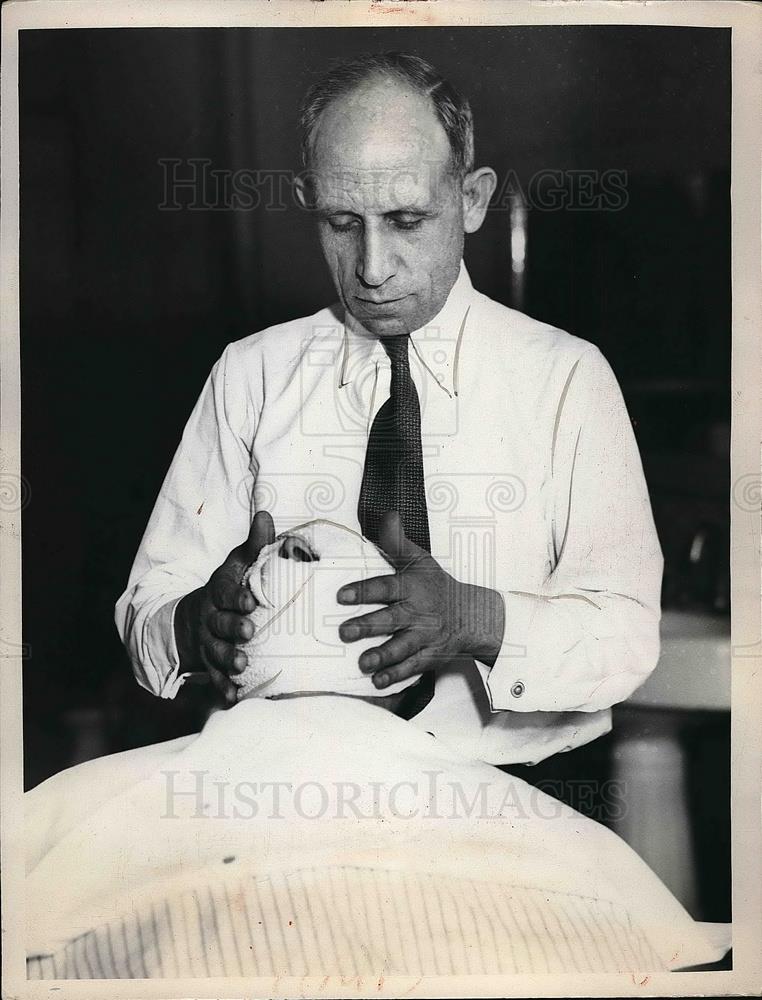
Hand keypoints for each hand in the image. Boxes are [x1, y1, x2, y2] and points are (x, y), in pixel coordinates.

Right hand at [174, 511, 275, 702]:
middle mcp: (210, 619)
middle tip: (249, 633)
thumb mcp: (237, 565)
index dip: (236, 597)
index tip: (251, 602)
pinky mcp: (210, 666)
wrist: (194, 619)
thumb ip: (255, 545)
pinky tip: (234, 697)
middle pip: (219, 624)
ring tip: (243, 667)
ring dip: (228, 661)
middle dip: (232, 629)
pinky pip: (215, 679)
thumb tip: (265, 515)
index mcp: (218, 592)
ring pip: (215, 653)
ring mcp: (208, 644)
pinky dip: (223, 689)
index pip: (225, 593)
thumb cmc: (228, 588)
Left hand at [337, 512, 504, 689]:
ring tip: (364, 662)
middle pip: (390, 620)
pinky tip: (378, 681)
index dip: (364, 591)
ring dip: (382, 656)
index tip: (341, 595)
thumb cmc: (436, 586)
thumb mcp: (420, 560)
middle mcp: (417, 613)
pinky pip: (412, 668)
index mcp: (412, 587)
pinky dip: (396, 676)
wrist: (470, 615)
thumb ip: (398, 542)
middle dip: (368, 626)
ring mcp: (423, 637)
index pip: (386, 587)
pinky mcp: (427, 657)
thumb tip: (388, 516)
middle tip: (344, 632)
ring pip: (401, 648)